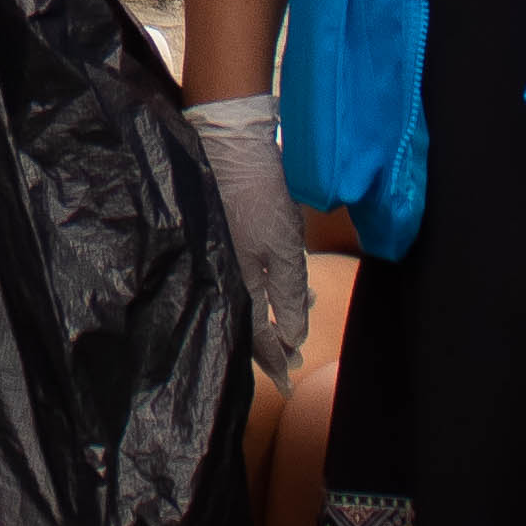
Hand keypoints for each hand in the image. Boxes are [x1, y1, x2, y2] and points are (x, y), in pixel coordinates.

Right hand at [182, 96, 310, 380]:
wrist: (228, 143)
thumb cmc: (258, 193)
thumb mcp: (284, 246)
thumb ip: (288, 295)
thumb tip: (293, 339)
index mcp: (238, 282)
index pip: (257, 336)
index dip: (274, 360)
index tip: (288, 382)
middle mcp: (226, 273)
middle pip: (249, 322)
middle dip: (274, 340)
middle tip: (294, 356)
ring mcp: (224, 253)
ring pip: (248, 297)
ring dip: (275, 311)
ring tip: (301, 313)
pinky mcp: (224, 234)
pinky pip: (244, 274)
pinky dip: (266, 286)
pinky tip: (286, 280)